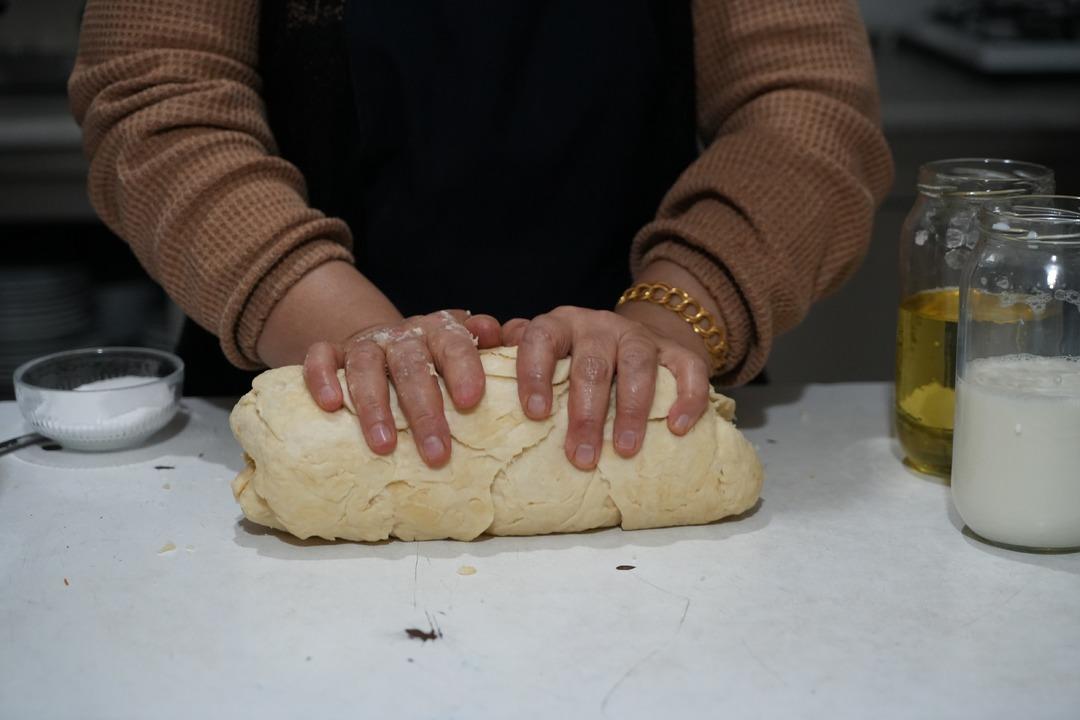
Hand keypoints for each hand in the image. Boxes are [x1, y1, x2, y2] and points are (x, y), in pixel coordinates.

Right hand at [302, 310, 501, 466]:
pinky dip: (322, 377)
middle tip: (437, 452)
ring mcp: (366, 343)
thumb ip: (490, 348)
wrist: (387, 344)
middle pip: (411, 364)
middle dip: (425, 409)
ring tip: (385, 445)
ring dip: (375, 405)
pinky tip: (331, 404)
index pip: (454, 343)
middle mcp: (402, 334)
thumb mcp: (464, 352)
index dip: (463, 368)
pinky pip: (321, 356)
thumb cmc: (435, 361)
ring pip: (366, 366)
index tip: (472, 401)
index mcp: (439, 332)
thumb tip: (503, 335)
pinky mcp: (332, 352)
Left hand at [501, 306, 711, 470]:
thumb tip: (481, 362)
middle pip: (591, 364)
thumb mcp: (542, 354)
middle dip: (586, 413)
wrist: (633, 340)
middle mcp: (598, 326)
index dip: (536, 374)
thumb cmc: (574, 360)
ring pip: (637, 364)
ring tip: (624, 450)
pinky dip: (686, 397)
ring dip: (630, 409)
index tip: (535, 414)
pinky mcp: (677, 351)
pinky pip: (688, 369)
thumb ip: (511, 357)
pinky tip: (677, 427)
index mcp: (559, 325)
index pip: (540, 338)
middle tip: (580, 457)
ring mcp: (639, 336)